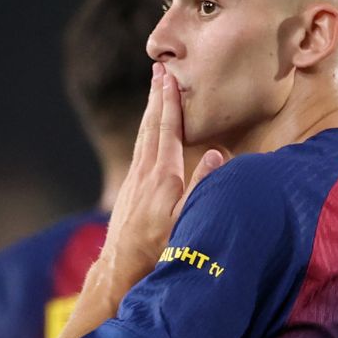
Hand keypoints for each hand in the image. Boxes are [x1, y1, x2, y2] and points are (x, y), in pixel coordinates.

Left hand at [101, 64, 224, 290]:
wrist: (119, 268)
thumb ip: (201, 186)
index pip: (168, 130)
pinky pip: (139, 150)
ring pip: (143, 136)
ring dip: (150, 110)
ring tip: (154, 90)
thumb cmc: (158, 250)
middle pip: (152, 126)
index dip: (170, 102)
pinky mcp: (129, 190)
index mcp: (163, 177)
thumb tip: (218, 153)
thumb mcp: (186, 221)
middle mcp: (146, 173)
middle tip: (159, 69)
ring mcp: (135, 180)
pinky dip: (145, 131)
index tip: (170, 76)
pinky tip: (148, 130)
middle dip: (157, 96)